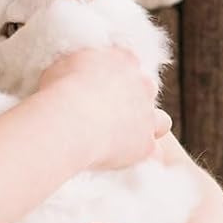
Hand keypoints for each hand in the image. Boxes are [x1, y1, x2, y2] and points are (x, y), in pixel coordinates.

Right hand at [38, 48, 170, 171]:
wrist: (69, 119)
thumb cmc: (60, 90)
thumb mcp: (65, 64)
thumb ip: (79, 65)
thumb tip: (75, 71)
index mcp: (123, 60)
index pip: (129, 62)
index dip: (117, 76)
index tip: (103, 86)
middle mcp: (142, 84)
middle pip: (147, 89)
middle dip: (134, 100)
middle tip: (110, 114)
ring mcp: (148, 115)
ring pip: (162, 122)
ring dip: (149, 128)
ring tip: (128, 139)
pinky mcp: (146, 144)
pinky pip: (155, 153)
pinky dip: (145, 158)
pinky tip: (131, 162)